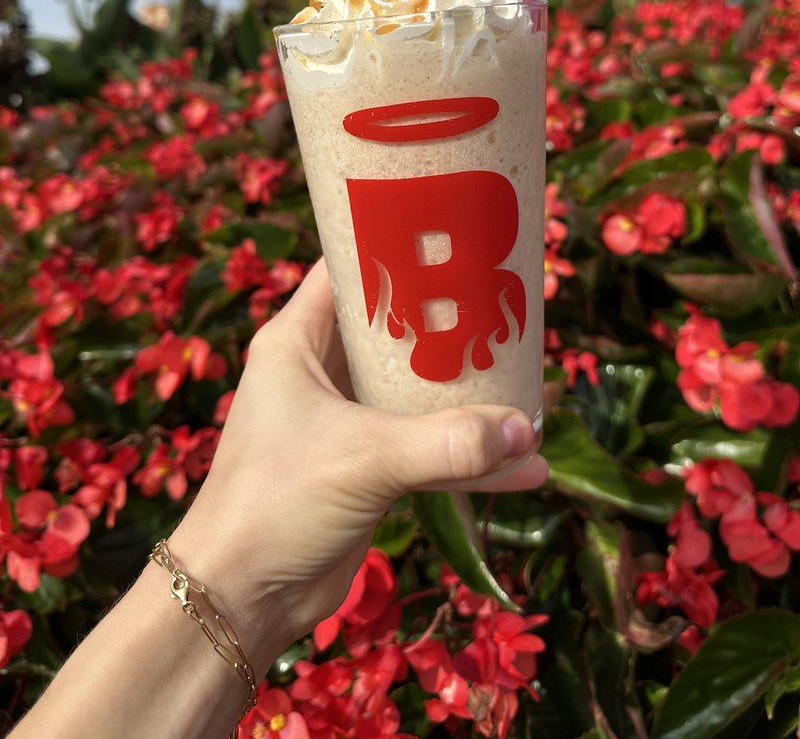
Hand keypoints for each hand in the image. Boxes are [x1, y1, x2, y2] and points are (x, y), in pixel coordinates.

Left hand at [169, 259, 546, 670]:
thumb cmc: (276, 502)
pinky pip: (426, 448)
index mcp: (298, 341)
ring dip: (467, 391)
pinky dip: (469, 456)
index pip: (349, 268)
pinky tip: (525, 465)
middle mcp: (320, 372)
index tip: (455, 232)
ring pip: (416, 390)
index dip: (397, 244)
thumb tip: (526, 431)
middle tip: (507, 301)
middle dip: (450, 320)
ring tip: (529, 379)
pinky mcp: (365, 469)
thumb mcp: (364, 459)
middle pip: (394, 328)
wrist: (240, 598)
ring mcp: (345, 421)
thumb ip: (446, 444)